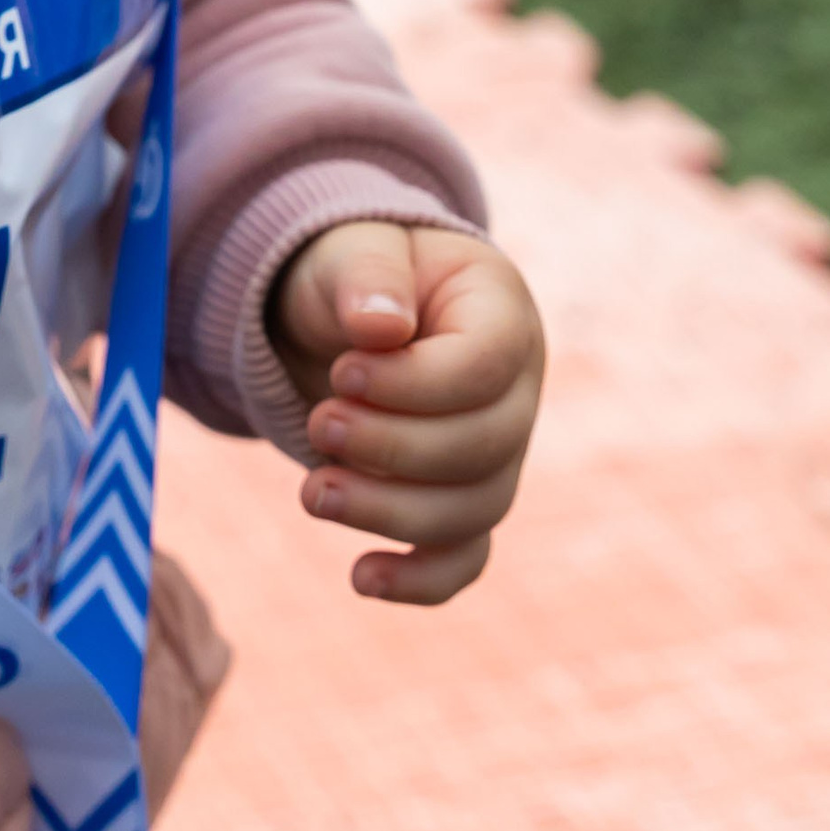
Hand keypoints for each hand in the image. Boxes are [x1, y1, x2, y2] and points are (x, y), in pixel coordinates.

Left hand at [271, 222, 543, 605]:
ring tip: (314, 492)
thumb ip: (367, 277)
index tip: (342, 373)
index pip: (489, 367)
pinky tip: (360, 578)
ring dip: (390, 512)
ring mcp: (496, 454)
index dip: (415, 383)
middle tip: (320, 424)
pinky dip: (420, 580)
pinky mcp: (459, 501)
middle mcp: (515, 392)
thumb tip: (380, 328)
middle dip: (393, 449)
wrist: (344, 312)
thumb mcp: (354, 250)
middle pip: (486, 447)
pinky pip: (464, 558)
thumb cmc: (356, 274)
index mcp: (503, 315)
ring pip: (473, 510)